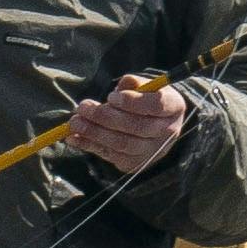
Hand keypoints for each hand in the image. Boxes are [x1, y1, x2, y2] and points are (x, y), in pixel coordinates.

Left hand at [69, 76, 185, 176]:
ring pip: (122, 144)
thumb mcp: (145, 85)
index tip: (109, 96)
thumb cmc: (146, 99)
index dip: (132, 102)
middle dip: (105, 118)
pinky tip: (74, 138)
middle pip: (136, 127)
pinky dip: (90, 146)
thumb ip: (133, 84)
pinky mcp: (136, 163)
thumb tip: (119, 88)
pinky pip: (111, 156)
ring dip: (95, 133)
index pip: (156, 106)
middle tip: (83, 107)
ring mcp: (152, 151)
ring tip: (75, 122)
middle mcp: (167, 132)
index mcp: (173, 107)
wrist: (155, 126)